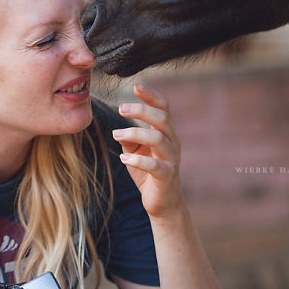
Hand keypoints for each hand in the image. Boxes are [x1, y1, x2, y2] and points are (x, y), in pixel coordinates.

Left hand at [112, 84, 181, 219]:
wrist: (162, 202)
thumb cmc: (148, 171)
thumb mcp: (135, 150)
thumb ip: (129, 137)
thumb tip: (119, 128)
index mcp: (166, 132)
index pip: (163, 107)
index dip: (151, 95)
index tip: (135, 86)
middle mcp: (172, 142)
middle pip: (162, 119)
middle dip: (142, 110)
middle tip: (121, 108)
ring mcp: (171, 159)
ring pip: (158, 139)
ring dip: (135, 133)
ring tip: (116, 135)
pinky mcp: (167, 177)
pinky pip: (155, 166)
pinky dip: (138, 161)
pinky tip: (123, 158)